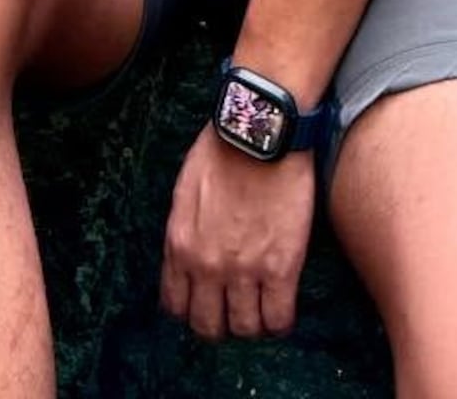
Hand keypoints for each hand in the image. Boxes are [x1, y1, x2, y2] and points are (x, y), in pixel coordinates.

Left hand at [159, 124, 315, 341]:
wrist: (259, 129)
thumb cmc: (223, 149)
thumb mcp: (185, 192)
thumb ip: (185, 231)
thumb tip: (190, 255)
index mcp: (179, 245)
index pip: (175, 305)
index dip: (191, 310)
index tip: (205, 304)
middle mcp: (206, 265)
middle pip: (208, 326)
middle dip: (220, 324)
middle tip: (233, 312)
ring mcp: (244, 271)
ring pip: (244, 328)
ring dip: (252, 324)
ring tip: (260, 309)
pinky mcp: (280, 268)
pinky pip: (278, 319)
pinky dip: (279, 322)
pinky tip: (281, 309)